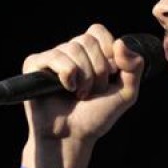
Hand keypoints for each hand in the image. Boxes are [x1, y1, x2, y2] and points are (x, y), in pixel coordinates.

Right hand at [20, 24, 145, 167]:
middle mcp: (69, 52)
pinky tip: (66, 89)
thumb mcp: (126, 92)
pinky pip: (55, 57)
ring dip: (84, 77)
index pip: (98, 31)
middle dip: (98, 70)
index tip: (110, 74)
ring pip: (73, 48)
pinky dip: (67, 75)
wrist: (74, 136)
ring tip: (80, 94)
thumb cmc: (97, 116)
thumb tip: (120, 42)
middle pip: (87, 40)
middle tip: (93, 91)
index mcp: (89, 53)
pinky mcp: (34, 65)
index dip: (108, 51)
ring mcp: (51, 57)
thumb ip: (134, 67)